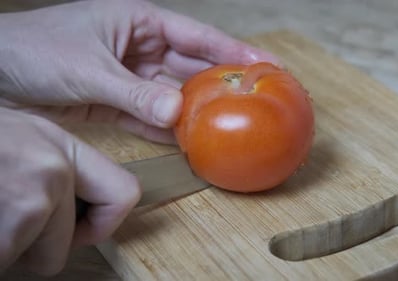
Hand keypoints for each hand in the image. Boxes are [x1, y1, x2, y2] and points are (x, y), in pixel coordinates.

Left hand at [0, 0, 278, 142]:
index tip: (264, 64)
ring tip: (224, 127)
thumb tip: (176, 113)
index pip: (196, 36)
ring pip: (171, 95)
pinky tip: (186, 141)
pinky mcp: (115, 101)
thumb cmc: (31, 51)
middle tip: (250, 103)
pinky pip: (149, 116)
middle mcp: (139, 46)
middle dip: (217, 85)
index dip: (231, 50)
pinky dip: (165, 129)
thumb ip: (134, 92)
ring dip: (193, 112)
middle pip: (189, 68)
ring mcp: (129, 75)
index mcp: (138, 21)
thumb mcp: (87, 69)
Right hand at [0, 107, 139, 274]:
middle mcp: (54, 167)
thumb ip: (51, 162)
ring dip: (13, 246)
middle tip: (12, 224)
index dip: (103, 223)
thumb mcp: (14, 138)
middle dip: (43, 243)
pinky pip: (12, 262)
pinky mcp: (11, 227)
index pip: (123, 192)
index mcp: (57, 143)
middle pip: (73, 237)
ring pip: (42, 257)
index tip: (83, 230)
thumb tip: (74, 198)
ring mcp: (33, 197)